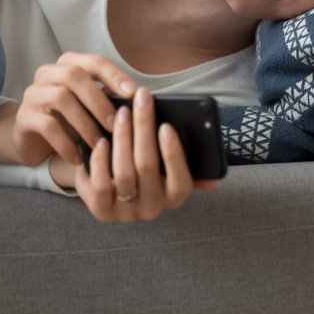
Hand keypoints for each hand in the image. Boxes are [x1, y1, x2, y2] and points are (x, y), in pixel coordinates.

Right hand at [12, 52, 136, 166]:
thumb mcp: (89, 107)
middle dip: (99, 100)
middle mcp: (48, 73)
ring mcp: (33, 93)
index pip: (94, 62)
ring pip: (61, 98)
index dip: (114, 75)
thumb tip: (141, 103)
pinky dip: (66, 143)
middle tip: (116, 124)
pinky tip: (79, 158)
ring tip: (99, 144)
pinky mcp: (24, 117)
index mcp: (69, 64)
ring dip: (85, 123)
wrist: (32, 139)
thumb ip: (108, 99)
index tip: (133, 93)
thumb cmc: (69, 120)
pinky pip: (47, 126)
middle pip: (74, 75)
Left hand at [74, 87, 216, 221]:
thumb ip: (185, 161)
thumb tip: (213, 177)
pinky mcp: (102, 211)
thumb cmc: (142, 163)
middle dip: (144, 128)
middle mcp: (153, 208)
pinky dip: (101, 160)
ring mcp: (126, 212)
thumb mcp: (165, 163)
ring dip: (122, 138)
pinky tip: (102, 140)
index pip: (181, 182)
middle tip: (141, 101)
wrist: (108, 183)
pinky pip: (101, 186)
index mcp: (174, 197)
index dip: (174, 154)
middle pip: (148, 166)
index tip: (166, 126)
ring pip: (124, 173)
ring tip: (121, 114)